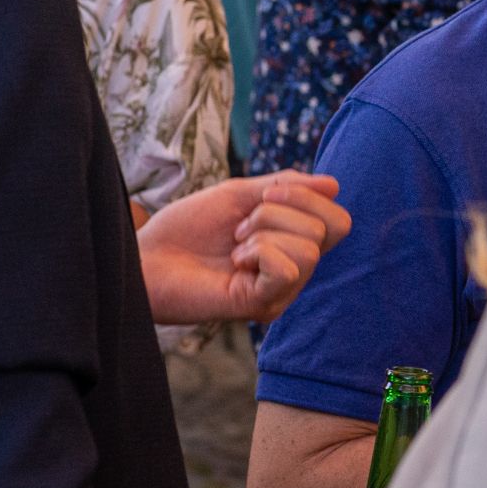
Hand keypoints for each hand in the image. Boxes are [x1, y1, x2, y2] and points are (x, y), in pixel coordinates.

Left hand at [139, 171, 351, 325]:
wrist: (148, 257)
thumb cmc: (188, 228)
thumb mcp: (241, 195)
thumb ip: (286, 187)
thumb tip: (334, 183)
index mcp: (294, 243)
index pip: (338, 219)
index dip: (308, 195)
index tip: (265, 195)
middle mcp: (296, 269)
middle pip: (330, 228)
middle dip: (281, 211)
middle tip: (243, 225)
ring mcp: (283, 290)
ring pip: (310, 248)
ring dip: (265, 233)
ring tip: (236, 246)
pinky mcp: (263, 304)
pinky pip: (287, 268)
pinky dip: (259, 253)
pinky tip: (235, 263)